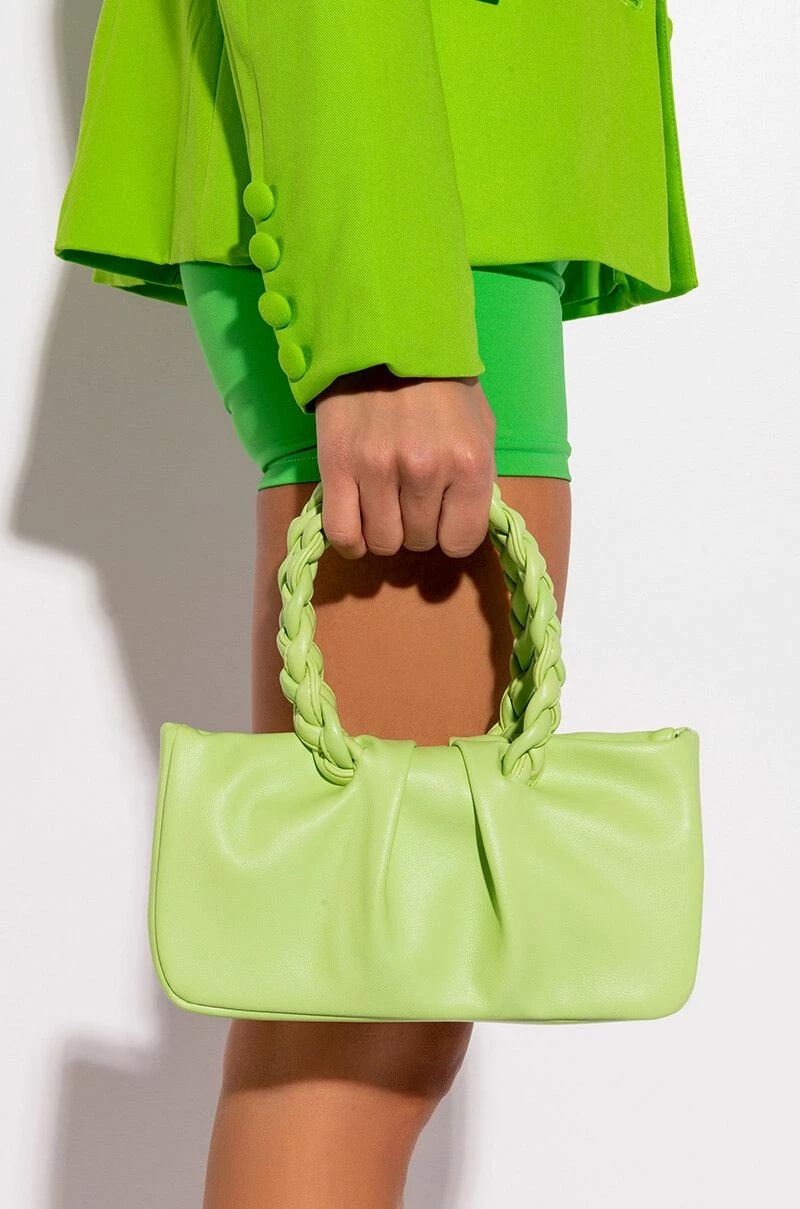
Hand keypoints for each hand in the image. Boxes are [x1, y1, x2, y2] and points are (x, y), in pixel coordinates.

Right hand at [311, 364, 496, 559]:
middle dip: (416, 526)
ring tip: (384, 503)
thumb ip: (478, 479)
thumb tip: (465, 521)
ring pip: (381, 541)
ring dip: (383, 530)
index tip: (441, 514)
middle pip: (418, 541)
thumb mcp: (481, 426)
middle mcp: (426, 469)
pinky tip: (357, 522)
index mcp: (469, 462)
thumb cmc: (440, 383)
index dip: (450, 532)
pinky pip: (342, 533)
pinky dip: (350, 540)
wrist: (384, 335)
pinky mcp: (338, 466)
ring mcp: (378, 469)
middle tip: (410, 496)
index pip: (460, 542)